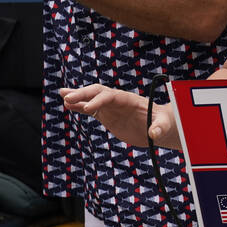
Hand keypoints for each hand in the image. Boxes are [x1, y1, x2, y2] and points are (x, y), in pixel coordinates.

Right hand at [59, 84, 181, 149]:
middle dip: (83, 94)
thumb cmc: (163, 124)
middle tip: (67, 98)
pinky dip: (80, 108)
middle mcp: (117, 100)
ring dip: (78, 97)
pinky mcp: (107, 116)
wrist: (160, 126)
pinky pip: (91, 109)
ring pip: (91, 99)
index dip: (99, 100)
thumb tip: (154, 134)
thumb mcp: (164, 126)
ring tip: (63, 96)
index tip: (89, 109)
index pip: (110, 95)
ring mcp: (111, 107)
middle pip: (97, 92)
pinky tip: (68, 106)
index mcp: (129, 99)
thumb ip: (159, 128)